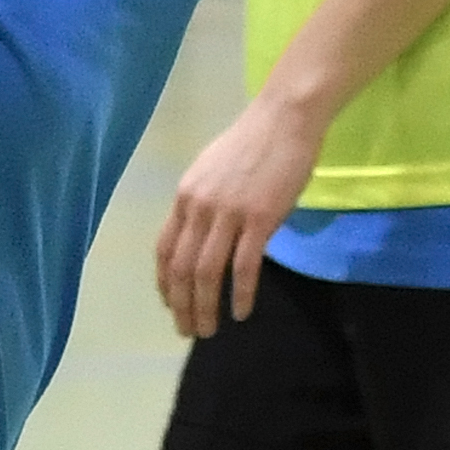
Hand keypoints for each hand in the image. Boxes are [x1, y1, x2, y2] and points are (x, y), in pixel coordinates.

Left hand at [155, 96, 329, 339]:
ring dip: (205, 307)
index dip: (164, 283)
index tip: (170, 305)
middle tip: (188, 331)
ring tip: (209, 330)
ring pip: (207, 272)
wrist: (285, 119)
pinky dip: (240, 294)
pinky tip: (241, 312)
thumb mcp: (211, 171)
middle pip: (181, 268)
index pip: (164, 249)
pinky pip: (244, 267)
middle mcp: (199, 207)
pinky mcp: (260, 219)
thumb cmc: (253, 143)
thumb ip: (203, 203)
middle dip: (181, 306)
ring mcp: (229, 213)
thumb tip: (201, 235)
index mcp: (185, 196)